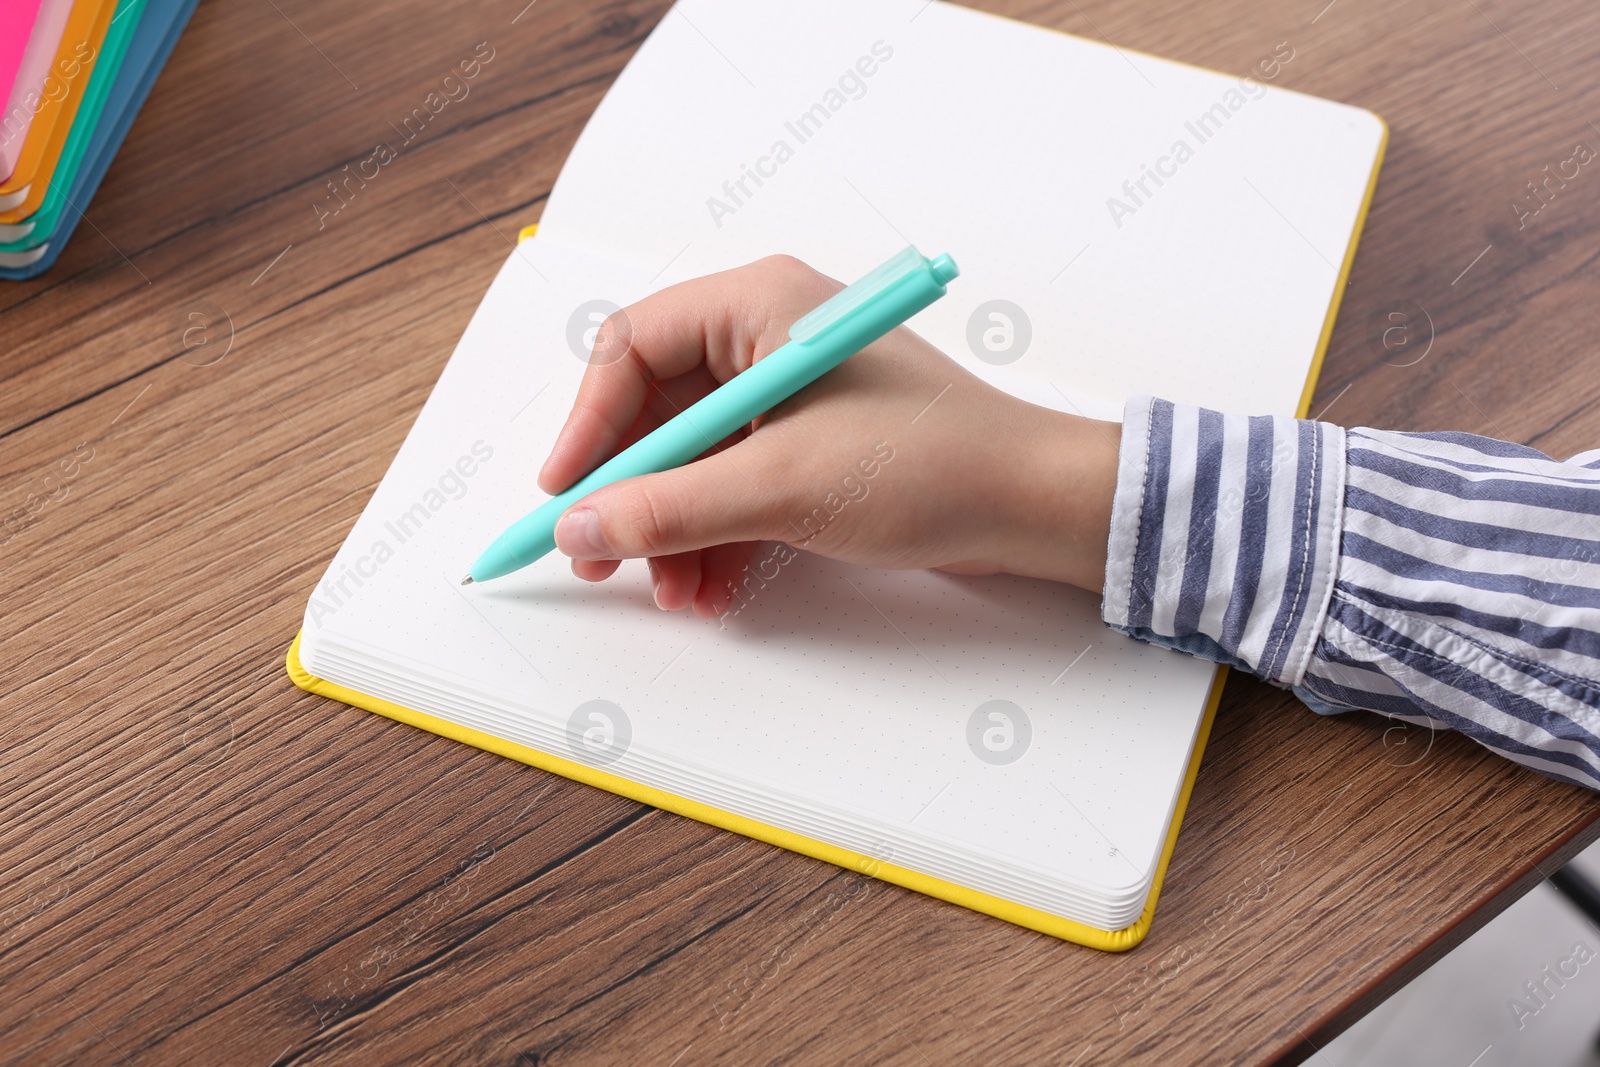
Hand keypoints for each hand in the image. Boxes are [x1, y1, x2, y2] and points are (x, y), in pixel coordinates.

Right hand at [539, 255, 1120, 616]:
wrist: (1034, 505)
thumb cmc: (931, 464)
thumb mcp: (780, 488)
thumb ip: (668, 509)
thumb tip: (580, 525)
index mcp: (760, 305)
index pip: (632, 349)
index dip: (588, 426)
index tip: (565, 495)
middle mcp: (771, 337)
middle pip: (659, 409)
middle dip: (631, 491)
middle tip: (599, 555)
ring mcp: (795, 393)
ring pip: (697, 456)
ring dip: (674, 526)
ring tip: (671, 590)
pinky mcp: (816, 443)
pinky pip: (738, 481)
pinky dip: (718, 534)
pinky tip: (712, 589)